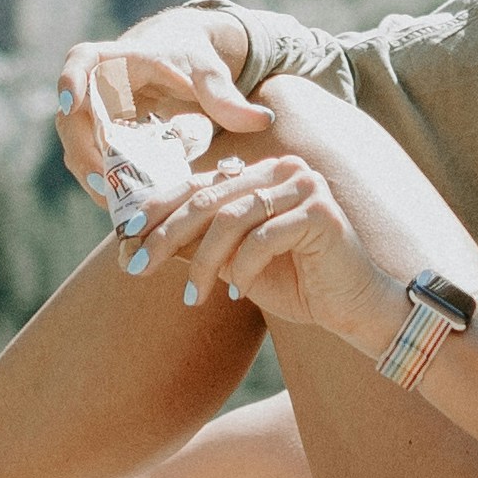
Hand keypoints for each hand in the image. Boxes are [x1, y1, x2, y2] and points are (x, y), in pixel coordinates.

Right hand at [54, 10, 270, 225]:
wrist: (183, 64)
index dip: (70, 80)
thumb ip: (228, 96)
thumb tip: (263, 120)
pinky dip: (105, 184)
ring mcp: (94, 116)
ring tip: (112, 204)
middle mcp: (96, 87)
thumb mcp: (209, 73)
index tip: (72, 102)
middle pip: (73, 117)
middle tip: (103, 181)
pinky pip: (94, 164)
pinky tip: (122, 208)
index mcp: (118, 59)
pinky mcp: (102, 140)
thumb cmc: (193, 59)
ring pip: (78, 147)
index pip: (80, 60)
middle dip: (84, 150)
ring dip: (91, 175)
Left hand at [130, 149, 380, 354]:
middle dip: (167, 234)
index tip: (125, 241)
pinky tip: (237, 293)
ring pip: (232, 218)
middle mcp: (282, 170)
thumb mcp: (234, 261)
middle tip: (137, 267)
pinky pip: (264, 238)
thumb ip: (198, 243)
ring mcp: (304, 186)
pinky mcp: (321, 211)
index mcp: (260, 173)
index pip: (199, 184)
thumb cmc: (295, 283)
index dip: (159, 210)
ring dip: (205, 262)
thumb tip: (137, 241)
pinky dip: (244, 269)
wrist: (352, 308)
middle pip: (208, 198)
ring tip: (193, 296)